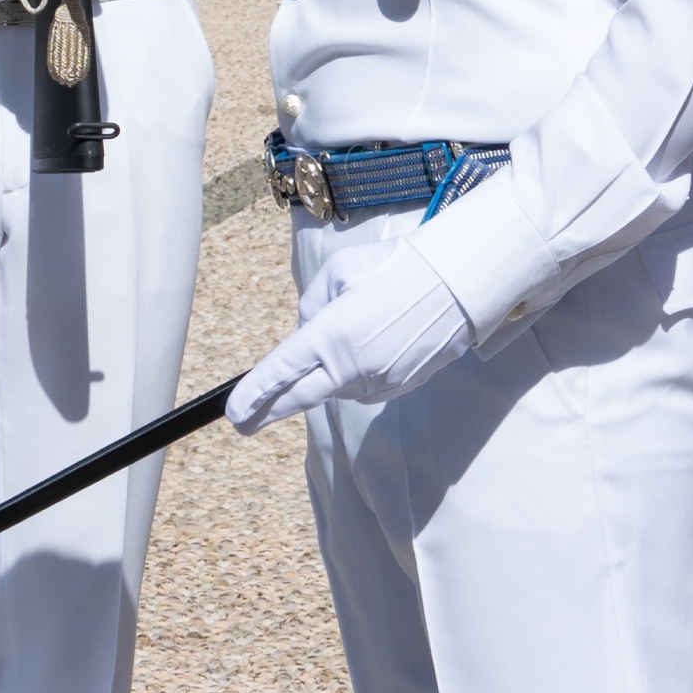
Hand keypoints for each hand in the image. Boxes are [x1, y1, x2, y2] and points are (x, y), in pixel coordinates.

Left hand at [226, 246, 477, 429]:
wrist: (459, 284)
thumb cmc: (395, 268)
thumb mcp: (339, 272)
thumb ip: (311, 305)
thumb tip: (305, 332)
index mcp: (332, 335)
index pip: (282, 372)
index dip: (255, 394)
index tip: (233, 413)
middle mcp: (352, 366)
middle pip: (300, 399)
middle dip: (267, 412)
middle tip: (243, 424)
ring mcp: (378, 382)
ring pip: (334, 387)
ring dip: (326, 373)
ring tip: (354, 331)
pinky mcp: (399, 388)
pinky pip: (362, 386)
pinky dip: (354, 373)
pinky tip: (370, 345)